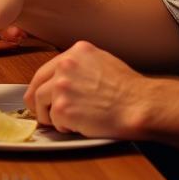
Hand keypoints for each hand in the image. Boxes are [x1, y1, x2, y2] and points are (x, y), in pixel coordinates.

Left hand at [25, 41, 147, 139]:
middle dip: (38, 103)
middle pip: (37, 87)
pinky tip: (81, 125)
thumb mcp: (103, 62)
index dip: (40, 87)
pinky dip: (64, 127)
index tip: (39, 96)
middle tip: (43, 114)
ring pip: (41, 104)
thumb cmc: (129, 90)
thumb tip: (63, 77)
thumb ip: (80, 66)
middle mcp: (65, 65)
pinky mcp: (63, 107)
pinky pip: (54, 120)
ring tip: (69, 121)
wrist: (142, 106)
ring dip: (51, 116)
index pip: (45, 70)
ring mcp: (62, 86)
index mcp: (75, 52)